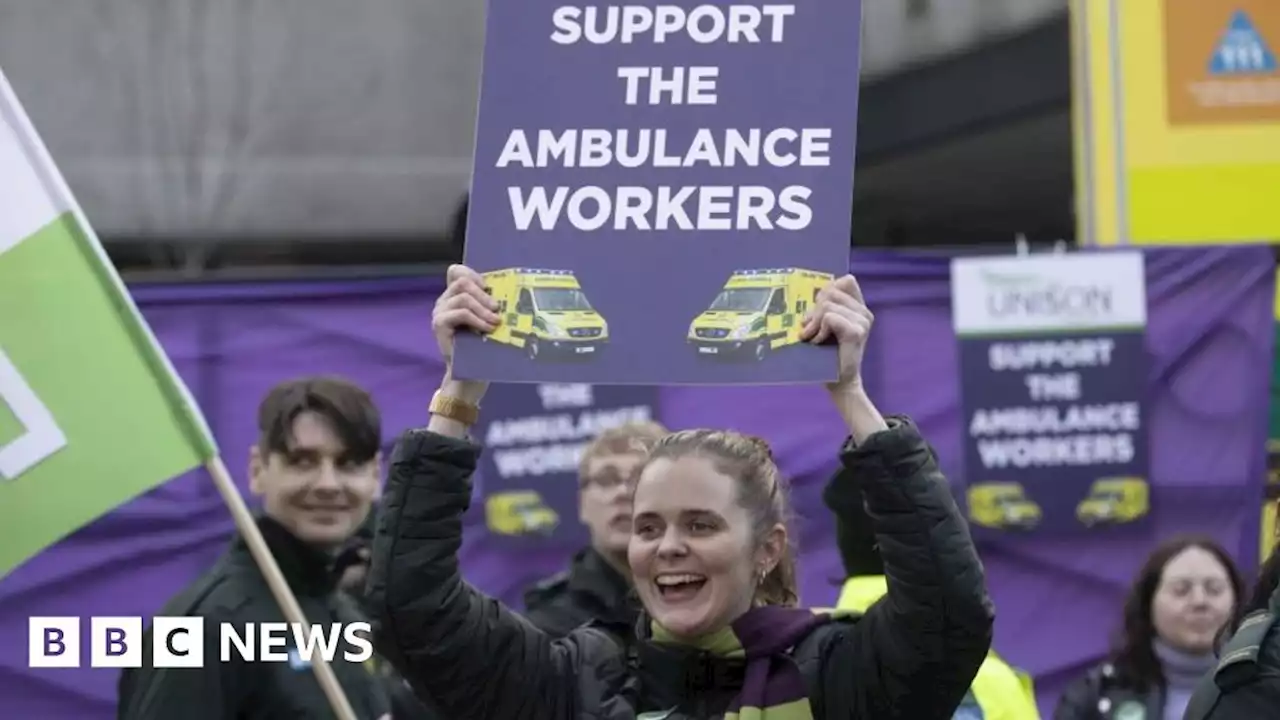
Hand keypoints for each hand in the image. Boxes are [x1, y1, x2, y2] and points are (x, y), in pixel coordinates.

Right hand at [433, 264, 500, 366]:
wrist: (470, 370)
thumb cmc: (481, 343)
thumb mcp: (486, 318)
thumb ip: (488, 303)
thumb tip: (505, 290)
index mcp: (454, 295)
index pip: (456, 271)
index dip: (473, 275)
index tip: (489, 287)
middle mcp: (444, 300)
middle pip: (462, 282)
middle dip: (483, 294)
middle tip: (497, 308)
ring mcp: (440, 312)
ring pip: (463, 298)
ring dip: (483, 309)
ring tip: (495, 321)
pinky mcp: (439, 324)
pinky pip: (460, 313)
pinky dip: (477, 320)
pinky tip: (487, 328)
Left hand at [800, 274, 871, 391]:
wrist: (839, 381)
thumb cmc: (829, 354)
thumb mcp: (825, 325)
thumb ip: (824, 307)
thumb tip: (814, 295)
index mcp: (859, 308)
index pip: (846, 281)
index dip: (828, 290)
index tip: (818, 308)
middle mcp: (864, 313)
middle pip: (832, 291)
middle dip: (815, 309)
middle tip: (810, 328)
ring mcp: (863, 322)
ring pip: (827, 305)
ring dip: (814, 322)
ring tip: (813, 337)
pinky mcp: (856, 332)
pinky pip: (829, 317)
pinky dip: (819, 330)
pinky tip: (819, 342)